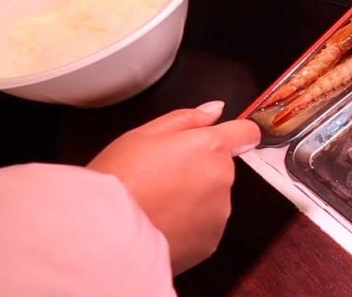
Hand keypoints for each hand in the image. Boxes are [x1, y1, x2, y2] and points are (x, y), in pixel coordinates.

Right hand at [87, 101, 260, 273]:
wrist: (105, 233)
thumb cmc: (119, 178)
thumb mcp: (143, 135)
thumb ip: (186, 118)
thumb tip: (216, 110)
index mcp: (210, 147)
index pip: (246, 132)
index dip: (237, 133)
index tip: (226, 138)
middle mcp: (223, 178)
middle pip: (222, 166)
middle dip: (200, 168)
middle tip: (162, 177)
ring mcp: (220, 212)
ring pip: (214, 197)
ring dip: (196, 198)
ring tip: (158, 204)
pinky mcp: (212, 240)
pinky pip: (206, 225)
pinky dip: (190, 224)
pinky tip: (162, 223)